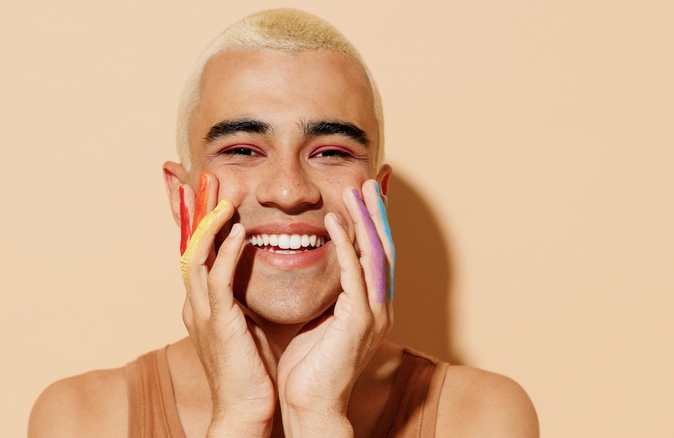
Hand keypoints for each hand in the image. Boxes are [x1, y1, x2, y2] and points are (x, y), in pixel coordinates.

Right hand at [178, 172, 275, 435]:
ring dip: (208, 222)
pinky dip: (226, 253)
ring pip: (196, 255)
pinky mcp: (218, 324)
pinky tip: (238, 232)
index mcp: (202, 301)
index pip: (196, 248)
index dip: (196, 217)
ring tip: (219, 192)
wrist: (244, 409)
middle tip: (200, 175)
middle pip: (187, 243)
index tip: (201, 187)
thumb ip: (240, 294)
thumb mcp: (242, 322)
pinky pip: (218, 281)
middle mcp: (195, 301)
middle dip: (192, 209)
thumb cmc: (249, 368)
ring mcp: (203, 312)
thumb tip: (253, 271)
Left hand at [276, 179, 394, 436]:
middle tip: (369, 181)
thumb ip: (327, 296)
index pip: (376, 256)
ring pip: (375, 254)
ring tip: (355, 190)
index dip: (373, 225)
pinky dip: (345, 243)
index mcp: (371, 308)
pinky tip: (335, 220)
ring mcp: (373, 314)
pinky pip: (353, 272)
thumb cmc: (308, 367)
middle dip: (377, 214)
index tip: (365, 197)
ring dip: (366, 219)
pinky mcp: (359, 321)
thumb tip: (316, 270)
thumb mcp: (319, 322)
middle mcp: (379, 307)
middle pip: (384, 248)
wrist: (309, 406)